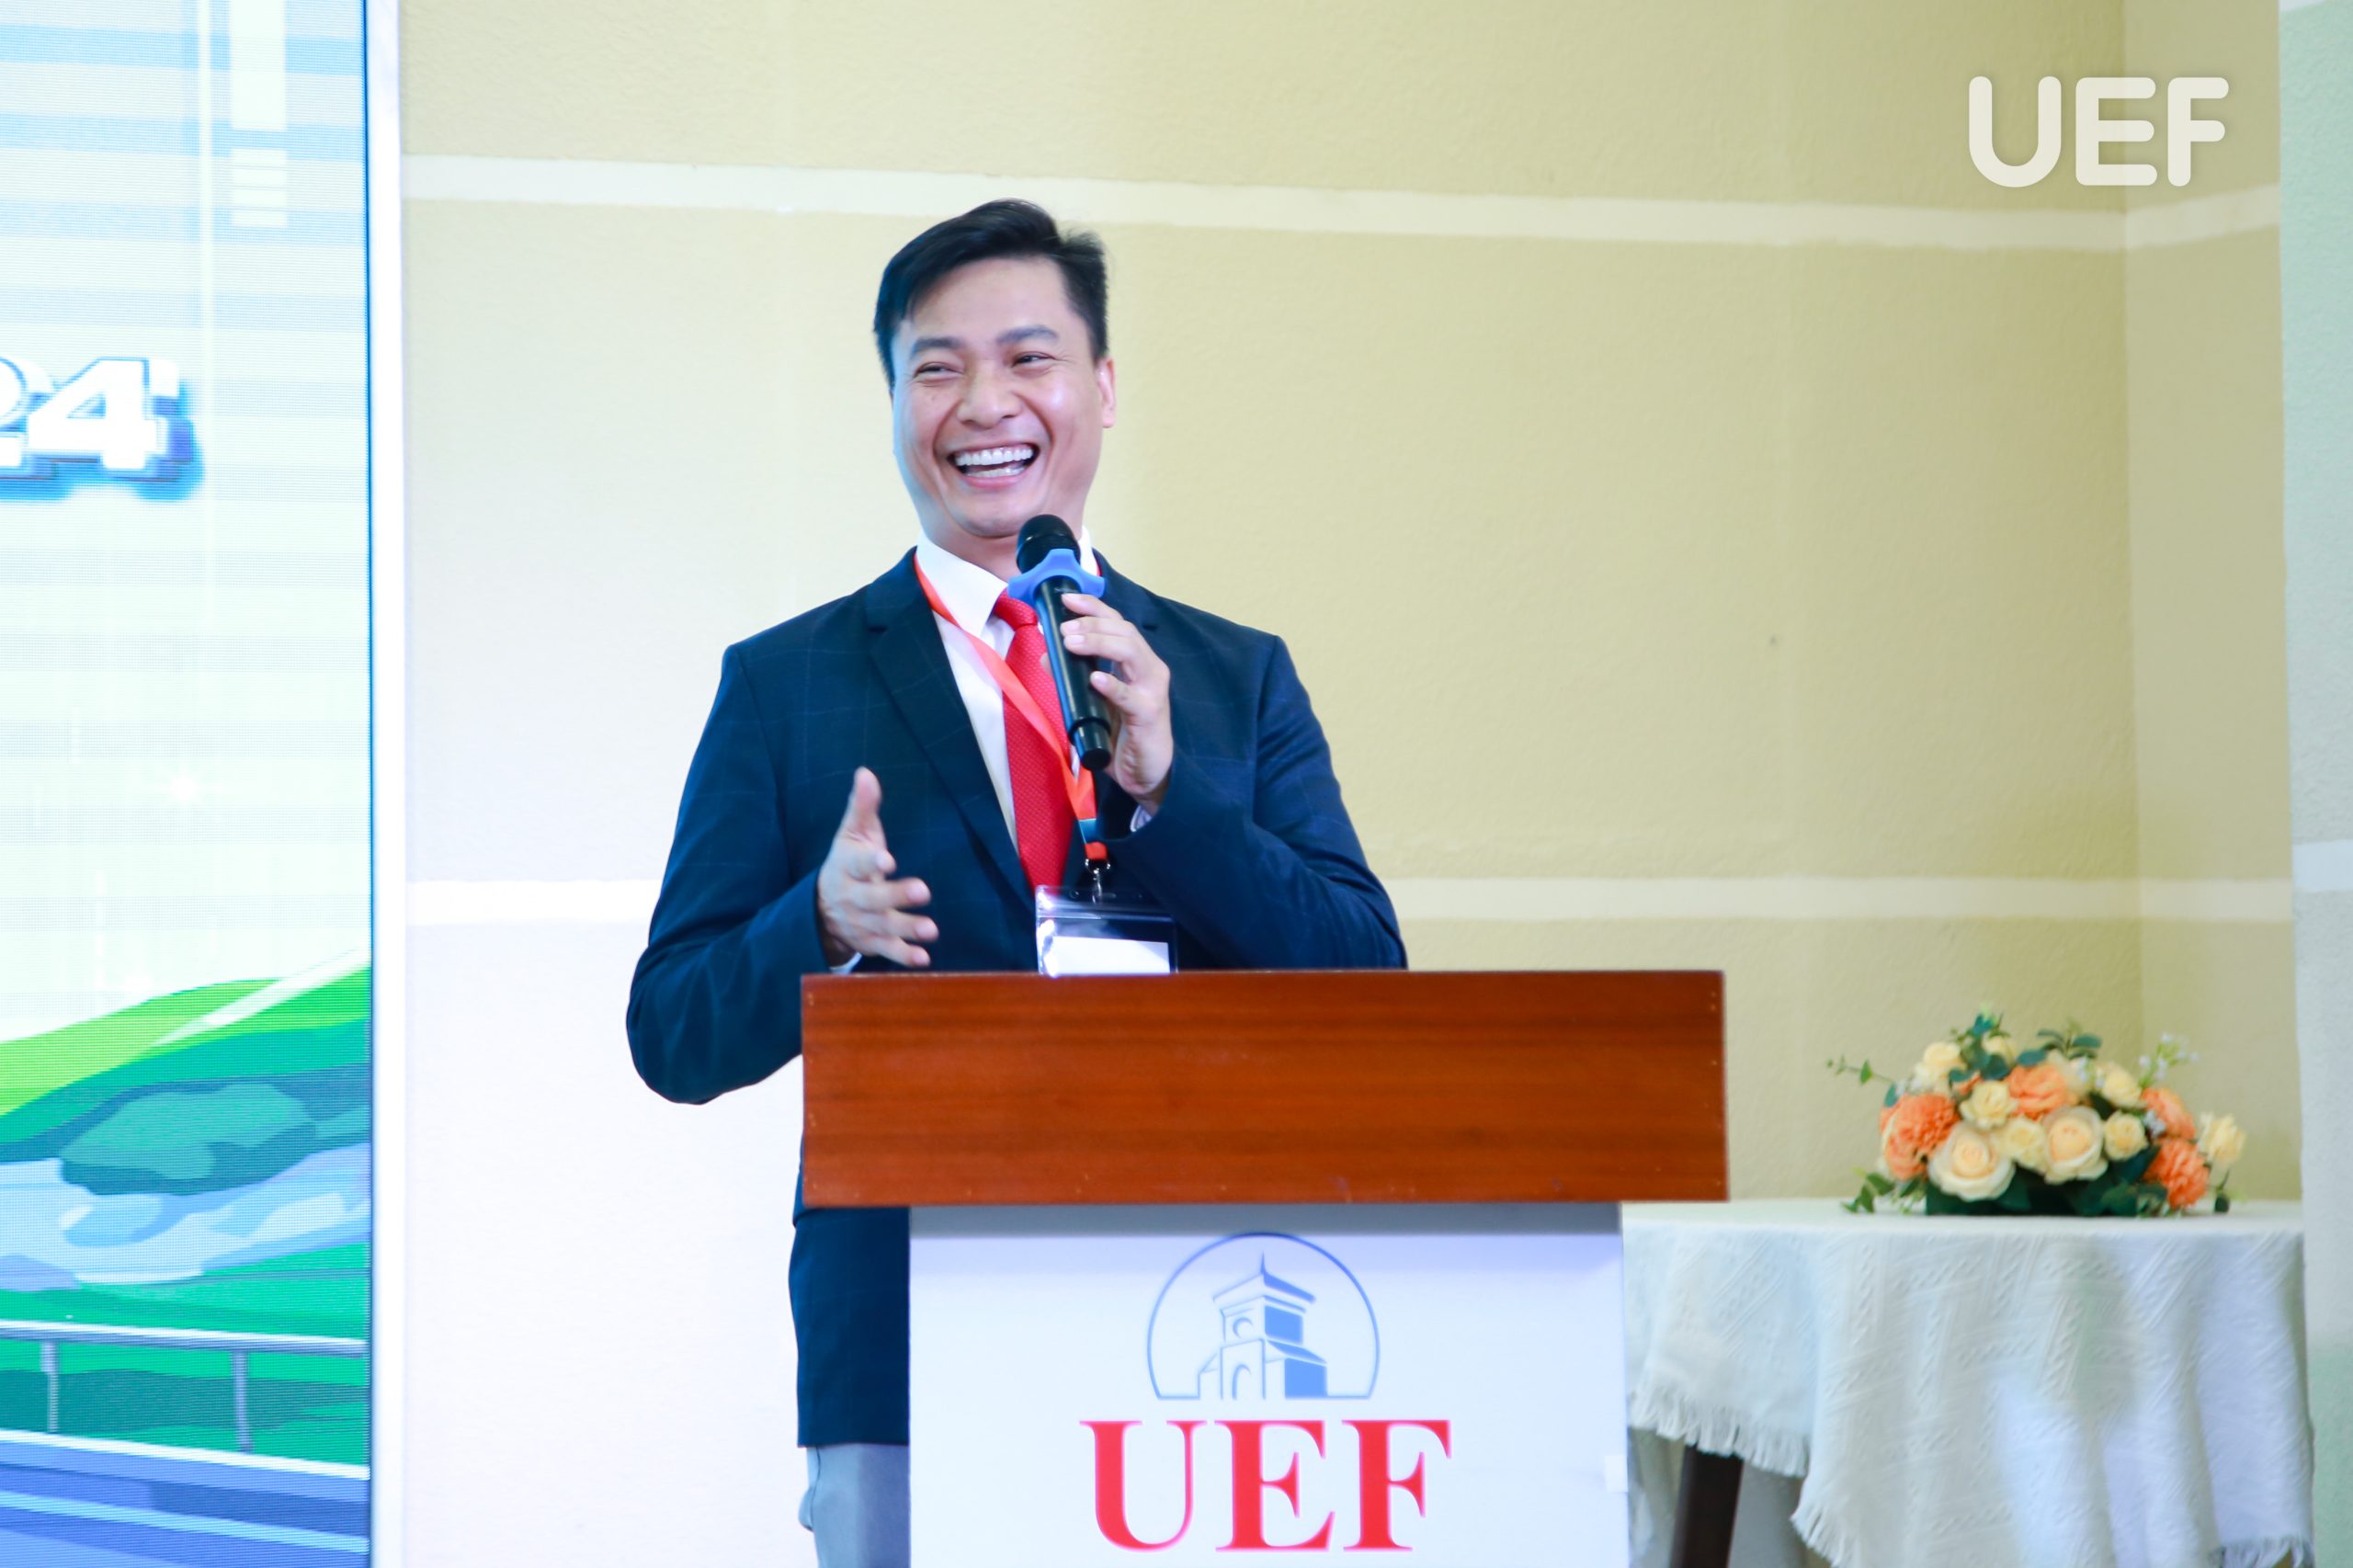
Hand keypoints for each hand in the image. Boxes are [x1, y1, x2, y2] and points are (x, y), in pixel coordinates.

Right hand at [815, 767, 934, 966]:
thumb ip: (861, 807)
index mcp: (847, 867)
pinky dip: (903, 957)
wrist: (820, 910)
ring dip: (907, 928)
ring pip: (883, 927)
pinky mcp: (871, 943)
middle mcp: (853, 897)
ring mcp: (862, 923)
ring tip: (931, 929)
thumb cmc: (846, 863)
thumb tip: (866, 772)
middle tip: (923, 890)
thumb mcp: (850, 835)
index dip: (870, 862)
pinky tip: (924, 958)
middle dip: (896, 896)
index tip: (886, 859)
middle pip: (873, 899)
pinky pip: (886, 952)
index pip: (857, 864)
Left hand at [1057, 591, 1172, 807]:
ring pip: (1131, 653)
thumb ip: (1073, 678)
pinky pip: (1131, 696)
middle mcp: (1148, 669)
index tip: (1067, 599)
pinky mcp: (1150, 714)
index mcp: (1136, 661)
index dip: (1094, 608)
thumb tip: (1046, 655)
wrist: (1145, 773)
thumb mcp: (1092, 702)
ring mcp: (1151, 690)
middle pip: (1124, 632)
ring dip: (1099, 643)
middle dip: (1092, 624)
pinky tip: (1096, 679)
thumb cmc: (1122, 734)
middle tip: (1063, 629)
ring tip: (1071, 643)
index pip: (1117, 623)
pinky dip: (1113, 685)